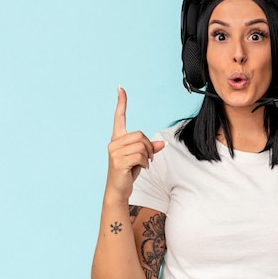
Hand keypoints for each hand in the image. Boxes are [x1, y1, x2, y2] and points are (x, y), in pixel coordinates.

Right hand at [105, 86, 164, 200]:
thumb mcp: (140, 158)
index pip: (119, 117)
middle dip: (149, 147)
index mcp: (117, 139)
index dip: (121, 102)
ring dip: (148, 156)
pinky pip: (141, 156)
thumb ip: (151, 149)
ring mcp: (114, 152)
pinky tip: (140, 168)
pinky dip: (145, 163)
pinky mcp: (118, 161)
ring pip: (142, 145)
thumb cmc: (128, 172)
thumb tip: (163, 143)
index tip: (120, 88)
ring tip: (142, 164)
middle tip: (147, 158)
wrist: (118, 190)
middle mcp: (114, 143)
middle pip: (140, 135)